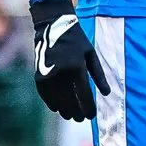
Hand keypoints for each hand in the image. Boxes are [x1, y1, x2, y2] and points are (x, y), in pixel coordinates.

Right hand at [30, 0, 109, 121]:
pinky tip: (57, 109)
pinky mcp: (38, 74)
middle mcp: (61, 72)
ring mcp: (48, 73)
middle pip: (70, 100)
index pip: (84, 94)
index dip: (88, 107)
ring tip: (70, 116)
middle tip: (81, 119)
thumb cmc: (76, 40)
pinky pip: (45, 94)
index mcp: (77, 66)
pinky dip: (51, 102)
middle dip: (77, 111)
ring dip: (64, 109)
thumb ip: (99, 75)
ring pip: (57, 99)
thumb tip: (107, 93)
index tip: (91, 116)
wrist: (53, 25)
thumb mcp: (91, 54)